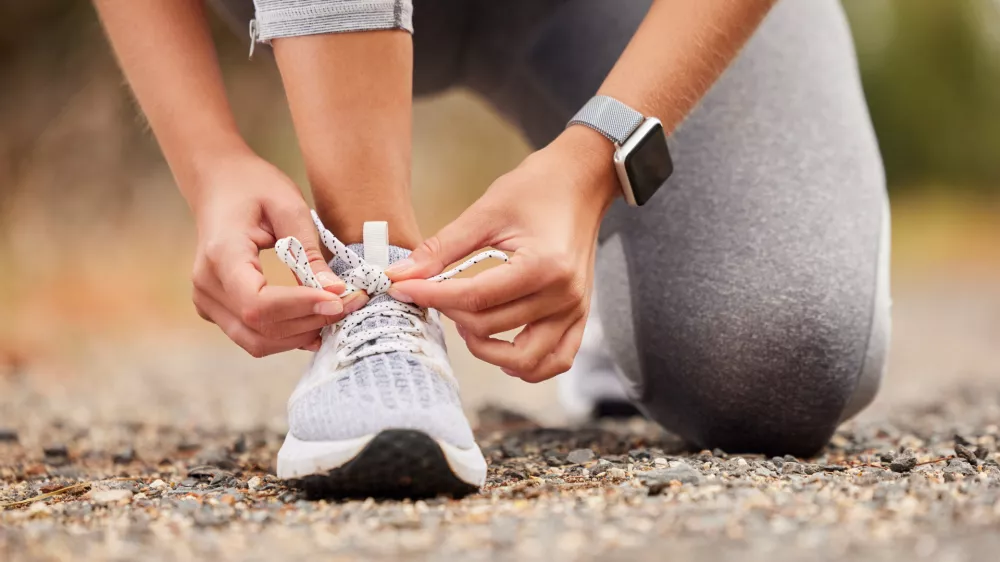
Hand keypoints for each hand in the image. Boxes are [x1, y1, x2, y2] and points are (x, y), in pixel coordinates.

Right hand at [188, 152, 368, 356]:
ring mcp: (207, 301)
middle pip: (259, 328)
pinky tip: (313, 318)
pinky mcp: (216, 309)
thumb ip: (309, 253)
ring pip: (256, 341)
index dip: (300, 307)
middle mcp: (207, 284)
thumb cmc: (253, 186)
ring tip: (334, 311)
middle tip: (348, 304)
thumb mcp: (289, 207)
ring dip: (300, 334)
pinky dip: (287, 334)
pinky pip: (253, 336)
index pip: (257, 303)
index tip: (337, 299)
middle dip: (309, 323)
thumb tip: (334, 292)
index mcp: (221, 255)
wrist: (218, 183)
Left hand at [386, 128, 618, 381]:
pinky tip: (501, 348)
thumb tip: (401, 275)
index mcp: (543, 266)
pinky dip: (527, 365)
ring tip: (466, 322)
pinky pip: (556, 360)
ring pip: (524, 359)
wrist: (582, 181)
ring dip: (486, 349)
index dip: (432, 296)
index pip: (475, 297)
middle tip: (433, 294)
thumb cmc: (537, 188)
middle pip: (492, 327)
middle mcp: (563, 295)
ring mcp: (575, 310)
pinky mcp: (580, 316)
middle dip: (451, 314)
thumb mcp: (486, 212)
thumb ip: (442, 248)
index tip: (403, 289)